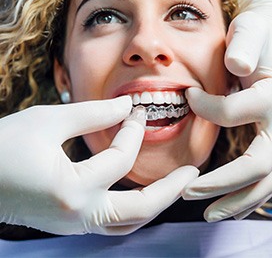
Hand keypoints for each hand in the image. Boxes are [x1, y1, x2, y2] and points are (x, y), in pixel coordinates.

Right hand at [0, 96, 198, 234]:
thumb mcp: (48, 120)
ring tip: (174, 186)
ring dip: (154, 204)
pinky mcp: (70, 223)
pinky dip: (132, 208)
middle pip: (140, 210)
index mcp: (72, 189)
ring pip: (128, 224)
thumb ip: (92, 114)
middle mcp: (78, 216)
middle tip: (192, 173)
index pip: (120, 159)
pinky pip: (112, 223)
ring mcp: (74, 224)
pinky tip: (140, 192)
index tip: (135, 113)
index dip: (132, 131)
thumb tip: (126, 108)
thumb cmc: (3, 146)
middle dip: (170, 190)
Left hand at [182, 0, 271, 220]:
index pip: (233, 114)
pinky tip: (229, 203)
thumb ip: (245, 45)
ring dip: (236, 200)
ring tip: (209, 214)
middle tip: (187, 193)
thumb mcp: (251, 30)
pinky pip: (267, 175)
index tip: (187, 96)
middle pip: (258, 166)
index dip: (204, 107)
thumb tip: (236, 66)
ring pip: (267, 181)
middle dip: (221, 184)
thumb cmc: (260, 33)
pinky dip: (248, 193)